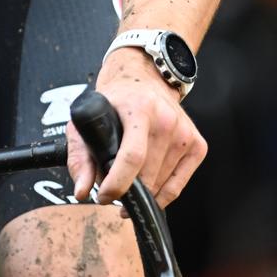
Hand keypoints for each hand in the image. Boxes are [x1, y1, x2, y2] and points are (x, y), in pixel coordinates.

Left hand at [72, 49, 207, 207]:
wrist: (145, 80)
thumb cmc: (116, 102)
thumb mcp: (88, 120)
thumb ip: (79, 157)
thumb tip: (81, 191)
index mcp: (139, 109)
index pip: (133, 156)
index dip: (117, 183)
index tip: (104, 196)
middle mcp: (166, 120)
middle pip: (147, 175)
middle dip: (125, 190)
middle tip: (111, 186)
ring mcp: (185, 133)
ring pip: (161, 184)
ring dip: (142, 193)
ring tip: (128, 182)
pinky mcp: (197, 145)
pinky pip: (178, 186)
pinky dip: (161, 195)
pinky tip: (147, 192)